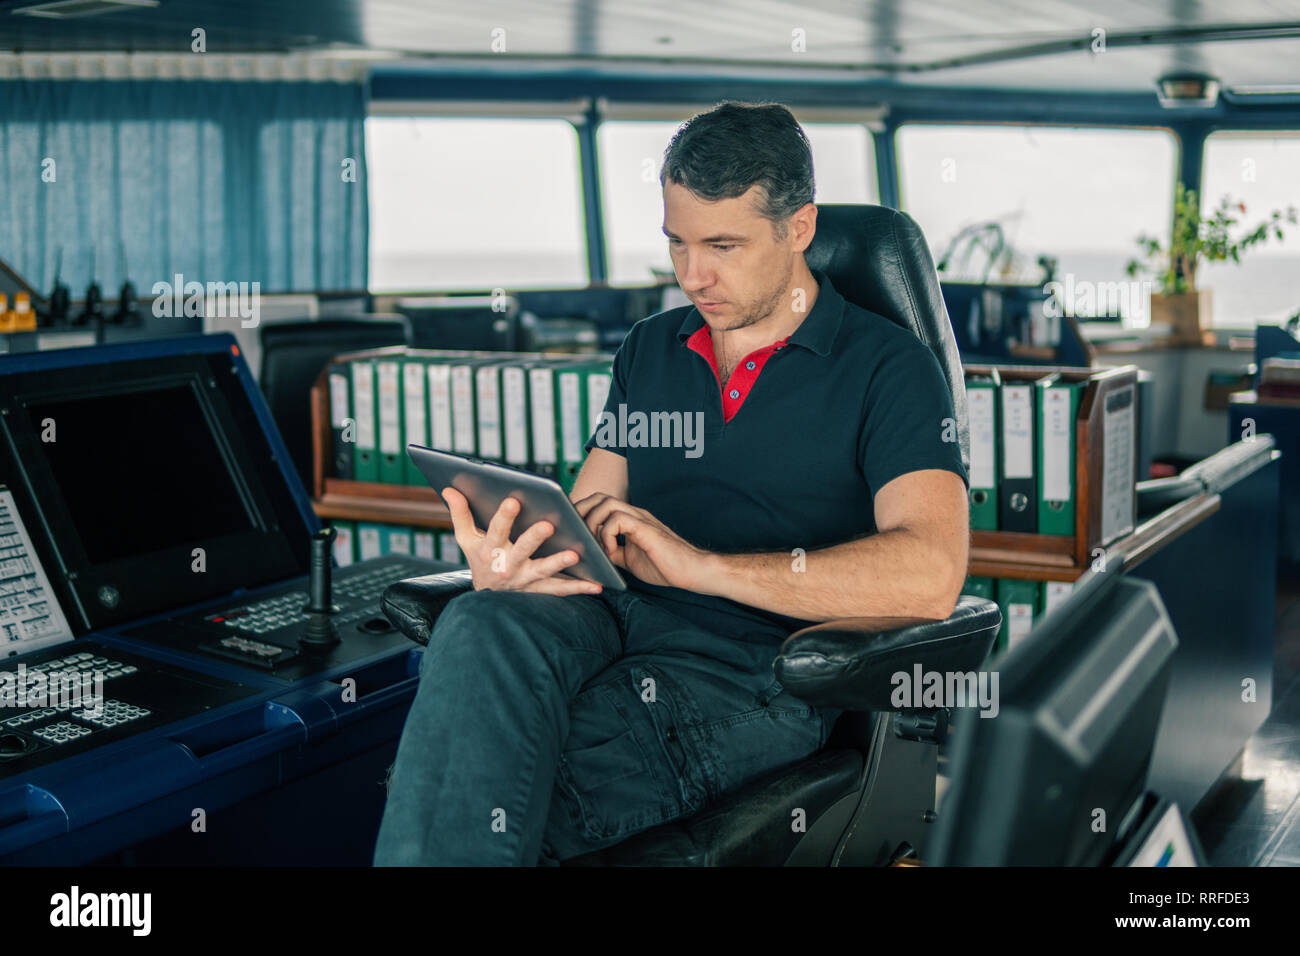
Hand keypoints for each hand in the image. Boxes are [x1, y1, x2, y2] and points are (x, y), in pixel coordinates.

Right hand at [441, 487, 602, 595]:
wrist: (486, 601)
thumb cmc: (479, 560)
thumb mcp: (466, 540)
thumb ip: (460, 514)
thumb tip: (449, 489)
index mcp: (490, 549)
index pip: (496, 530)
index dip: (504, 517)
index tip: (513, 500)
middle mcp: (507, 565)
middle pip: (521, 550)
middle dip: (533, 538)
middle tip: (548, 525)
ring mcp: (524, 580)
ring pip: (542, 572)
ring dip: (559, 564)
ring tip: (576, 554)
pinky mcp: (538, 591)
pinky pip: (559, 590)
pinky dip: (578, 588)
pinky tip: (597, 584)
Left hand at [573, 493, 707, 589]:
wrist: (691, 571)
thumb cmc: (664, 565)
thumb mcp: (629, 560)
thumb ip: (612, 552)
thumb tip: (591, 554)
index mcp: (629, 519)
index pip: (599, 503)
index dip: (582, 512)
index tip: (572, 529)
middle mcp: (634, 514)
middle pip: (599, 497)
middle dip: (581, 512)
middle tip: (576, 534)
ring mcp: (640, 518)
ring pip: (606, 503)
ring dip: (592, 523)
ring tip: (593, 544)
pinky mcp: (645, 528)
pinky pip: (617, 519)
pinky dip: (607, 534)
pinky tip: (610, 551)